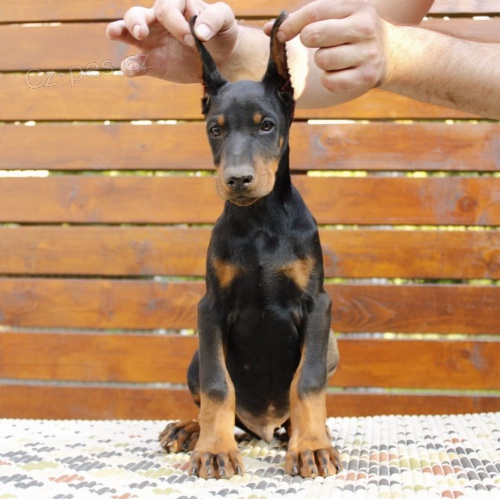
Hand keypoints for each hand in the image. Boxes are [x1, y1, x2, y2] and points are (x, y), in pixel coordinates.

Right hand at [106, 0, 237, 82]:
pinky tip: (131, 69)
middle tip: (141, 32)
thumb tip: (201, 32)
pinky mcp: (153, 63)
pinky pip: (137, 64)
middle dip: (135, 21)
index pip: (167, 8)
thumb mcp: (225, 19)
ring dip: (120, 32)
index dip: (176, 23)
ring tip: (113, 33)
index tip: (193, 39)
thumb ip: (214, 18)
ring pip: (128, 33)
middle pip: (137, 14)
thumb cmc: (221, 32)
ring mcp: (152, 42)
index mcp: (176, 4)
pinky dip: (131, 66)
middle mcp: (159, 21)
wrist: (222, 58)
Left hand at [265, 0, 386, 94]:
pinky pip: (330, 82)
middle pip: (313, 36)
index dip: (291, 24)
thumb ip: (303, 20)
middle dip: (307, 42)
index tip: (280, 35)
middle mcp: (364, 26)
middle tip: (316, 43)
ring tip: (334, 57)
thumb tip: (267, 30)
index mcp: (354, 6)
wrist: (392, 53)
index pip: (313, 12)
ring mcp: (368, 52)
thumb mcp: (337, 16)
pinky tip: (339, 72)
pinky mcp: (367, 77)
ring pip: (322, 60)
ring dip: (321, 62)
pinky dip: (328, 79)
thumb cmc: (352, 32)